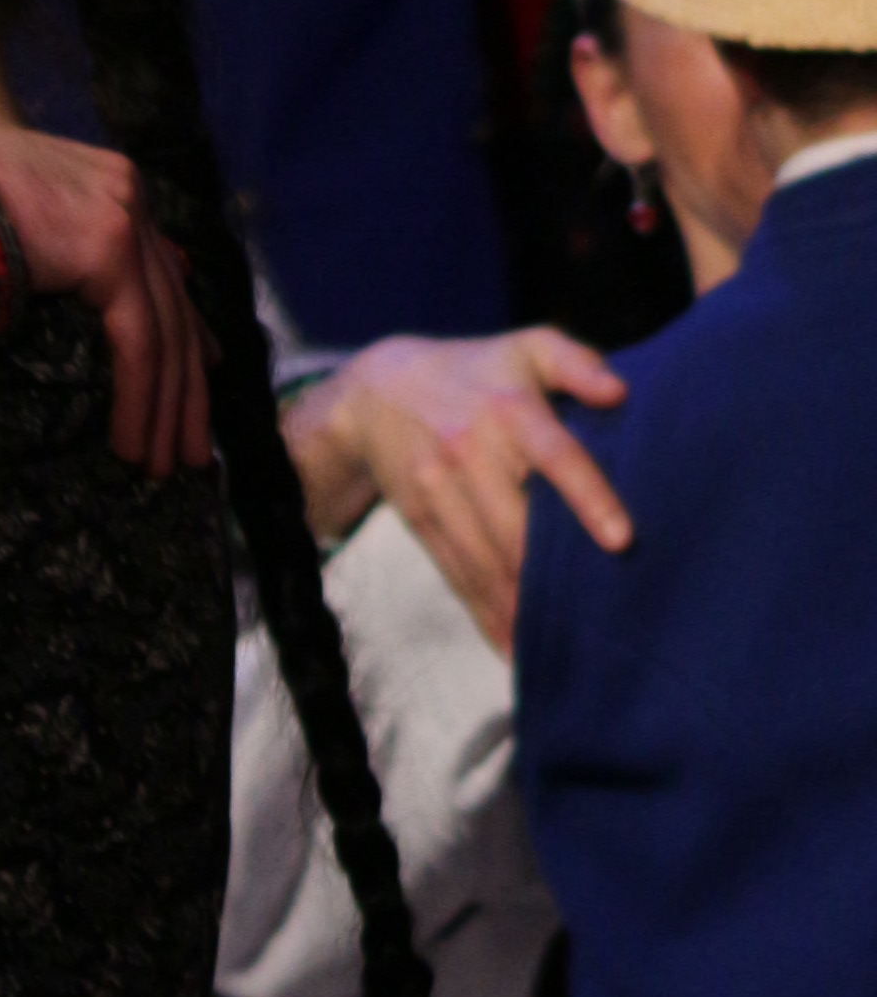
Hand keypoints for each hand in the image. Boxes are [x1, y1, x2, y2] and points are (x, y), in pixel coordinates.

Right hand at [0, 124, 212, 473]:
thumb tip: (90, 301)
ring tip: (160, 467)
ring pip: (166, 332)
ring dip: (166, 410)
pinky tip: (133, 446)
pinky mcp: (109, 247)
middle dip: (187, 387)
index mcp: (109, 185)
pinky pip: (139, 342)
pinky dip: (140, 399)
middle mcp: (130, 194)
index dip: (186, 331)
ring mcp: (124, 217)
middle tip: (189, 451)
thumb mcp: (14, 233)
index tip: (203, 374)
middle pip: (175, 306)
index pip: (162, 272)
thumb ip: (61, 257)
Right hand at [283, 325, 629, 650]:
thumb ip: (577, 361)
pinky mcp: (419, 521)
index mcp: (510, 409)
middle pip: (514, 527)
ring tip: (553, 651)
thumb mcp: (527, 345)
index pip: (556, 456)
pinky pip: (454, 573)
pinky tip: (510, 647)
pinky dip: (483, 614)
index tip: (620, 539)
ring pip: (481, 560)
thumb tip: (619, 392)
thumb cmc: (476, 370)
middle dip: (548, 578)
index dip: (588, 498)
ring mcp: (439, 491)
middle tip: (596, 619)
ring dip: (515, 609)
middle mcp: (471, 453)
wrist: (376, 391)